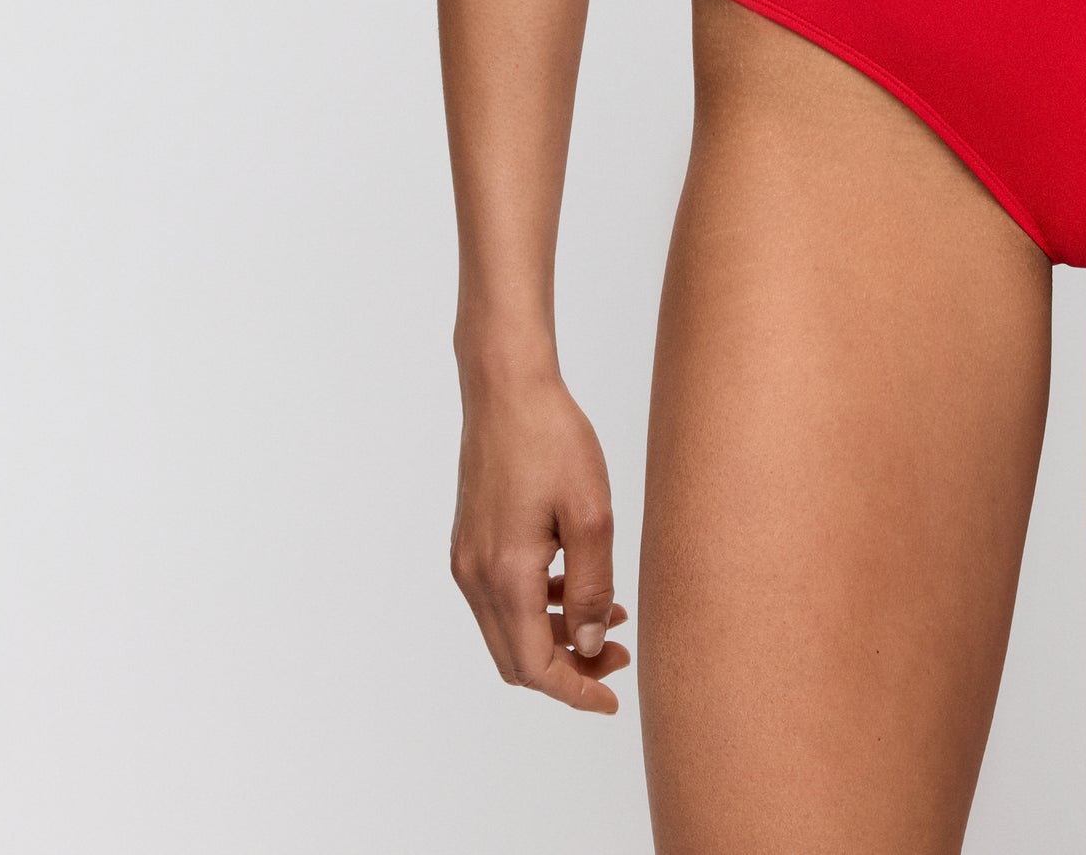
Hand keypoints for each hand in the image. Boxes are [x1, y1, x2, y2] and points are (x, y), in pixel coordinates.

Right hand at [449, 360, 630, 713]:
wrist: (506, 387)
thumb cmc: (552, 438)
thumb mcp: (591, 513)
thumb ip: (592, 585)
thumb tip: (591, 645)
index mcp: (504, 576)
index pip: (536, 666)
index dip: (575, 691)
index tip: (612, 699)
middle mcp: (475, 577)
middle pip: (517, 659)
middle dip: (569, 669)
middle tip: (618, 658)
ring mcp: (467, 559)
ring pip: (509, 630)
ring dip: (556, 636)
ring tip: (609, 618)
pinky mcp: (470, 541)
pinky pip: (501, 598)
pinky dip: (538, 607)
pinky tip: (575, 584)